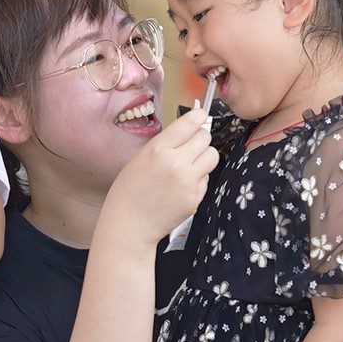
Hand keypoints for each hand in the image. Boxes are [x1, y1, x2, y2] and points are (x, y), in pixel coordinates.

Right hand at [103, 107, 217, 241]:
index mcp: (158, 149)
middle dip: (200, 139)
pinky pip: (206, 179)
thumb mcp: (140, 158)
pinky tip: (181, 187)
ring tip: (190, 165)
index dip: (198, 117)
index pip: (190, 123)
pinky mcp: (195, 198)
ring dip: (204, 157)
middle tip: (191, 146)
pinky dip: (198, 179)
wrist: (129, 224)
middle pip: (205, 137)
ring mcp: (188, 181)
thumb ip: (165, 144)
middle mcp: (176, 162)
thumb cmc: (130, 190)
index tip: (200, 117)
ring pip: (212, 156)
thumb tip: (188, 131)